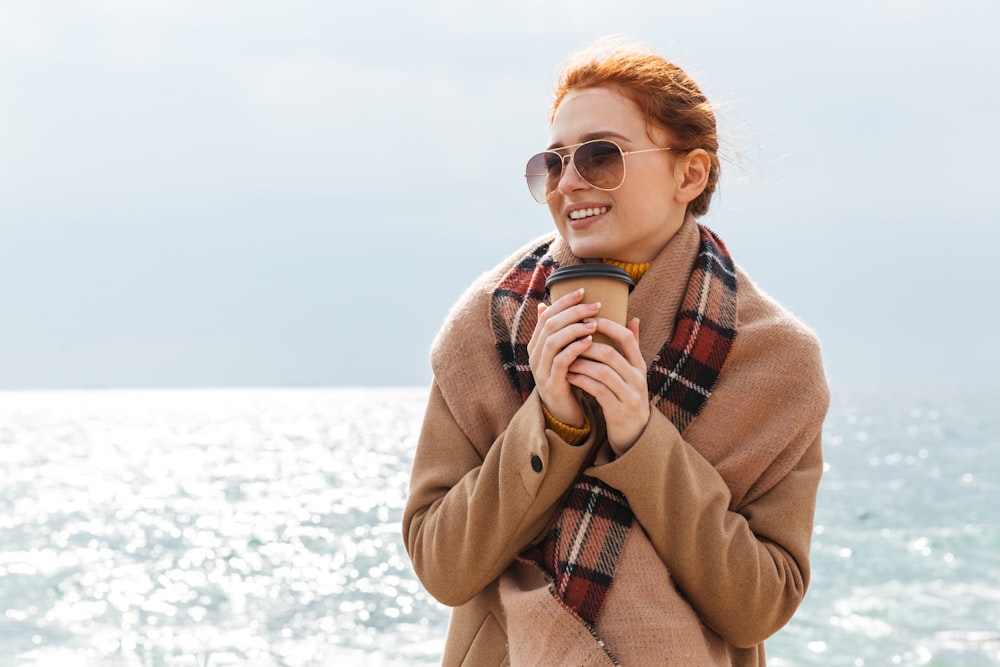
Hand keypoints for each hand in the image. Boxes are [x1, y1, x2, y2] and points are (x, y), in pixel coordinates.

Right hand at [527, 288, 599, 427]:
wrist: (563, 410)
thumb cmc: (567, 375)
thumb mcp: (562, 351)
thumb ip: (558, 330)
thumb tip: (545, 302)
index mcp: (536, 343)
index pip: (546, 314)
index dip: (563, 301)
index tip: (583, 291)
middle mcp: (534, 354)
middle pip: (549, 325)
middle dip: (573, 312)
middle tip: (595, 306)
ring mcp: (541, 369)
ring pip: (553, 341)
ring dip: (575, 329)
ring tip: (594, 323)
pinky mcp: (551, 383)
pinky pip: (561, 361)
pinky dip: (575, 349)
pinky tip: (590, 341)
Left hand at [566, 317, 648, 455]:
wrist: (634, 435)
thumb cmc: (627, 396)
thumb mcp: (633, 372)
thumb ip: (631, 348)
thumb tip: (633, 319)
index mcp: (639, 365)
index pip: (626, 338)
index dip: (606, 326)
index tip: (586, 318)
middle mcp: (637, 378)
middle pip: (610, 354)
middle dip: (585, 345)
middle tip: (567, 339)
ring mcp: (630, 395)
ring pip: (602, 372)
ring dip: (580, 363)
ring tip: (564, 358)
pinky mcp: (619, 411)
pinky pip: (597, 391)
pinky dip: (581, 381)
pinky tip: (569, 376)